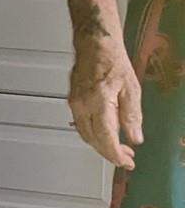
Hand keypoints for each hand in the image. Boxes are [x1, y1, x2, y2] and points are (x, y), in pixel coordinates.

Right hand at [70, 40, 143, 169]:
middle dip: (109, 153)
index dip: (116, 155)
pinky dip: (92, 135)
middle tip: (126, 158)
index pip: (106, 138)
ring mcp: (75, 104)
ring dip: (100, 145)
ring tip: (118, 148)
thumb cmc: (112, 61)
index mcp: (98, 103)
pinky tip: (104, 134)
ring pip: (85, 134)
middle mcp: (82, 105)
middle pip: (93, 140)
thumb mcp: (132, 89)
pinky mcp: (73, 101)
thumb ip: (132, 116)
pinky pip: (81, 125)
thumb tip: (134, 137)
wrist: (94, 45)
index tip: (126, 162)